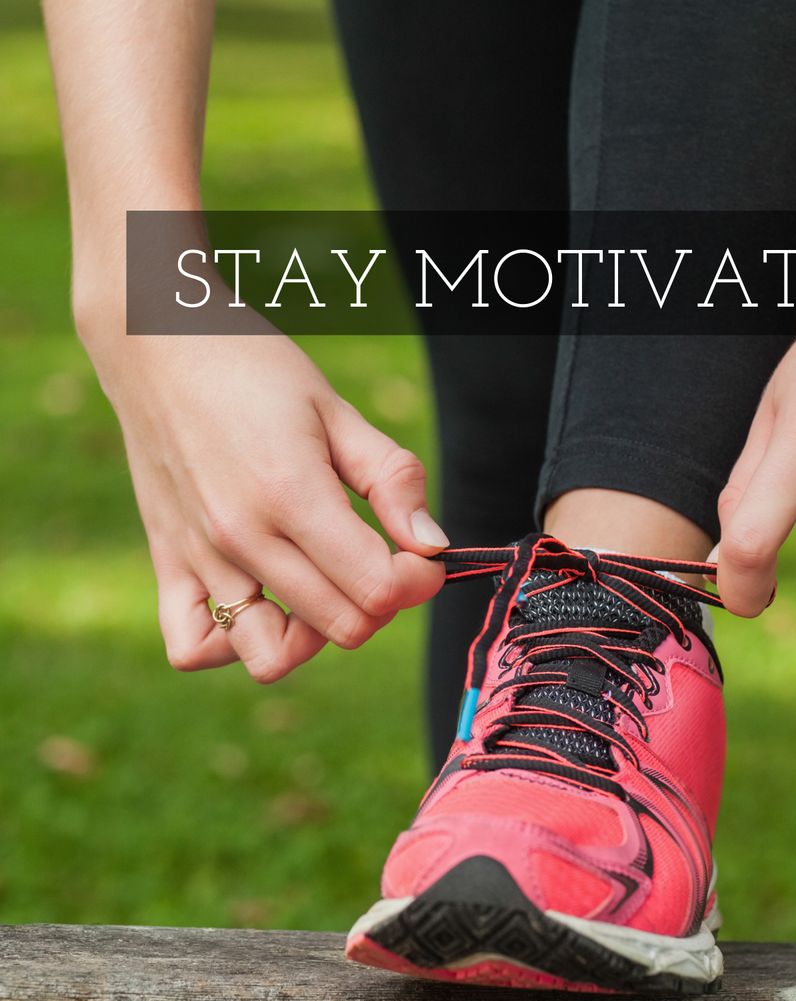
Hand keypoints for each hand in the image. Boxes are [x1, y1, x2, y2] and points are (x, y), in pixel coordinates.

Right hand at [82, 309, 445, 680]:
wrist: (155, 343)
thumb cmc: (255, 369)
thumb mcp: (338, 411)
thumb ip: (392, 480)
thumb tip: (433, 546)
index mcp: (292, 494)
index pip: (378, 589)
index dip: (418, 580)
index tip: (423, 554)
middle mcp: (241, 538)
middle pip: (341, 626)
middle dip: (383, 602)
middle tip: (383, 558)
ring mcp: (199, 558)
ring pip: (271, 655)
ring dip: (315, 633)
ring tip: (325, 585)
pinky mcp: (167, 563)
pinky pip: (193, 647)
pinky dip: (232, 645)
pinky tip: (264, 604)